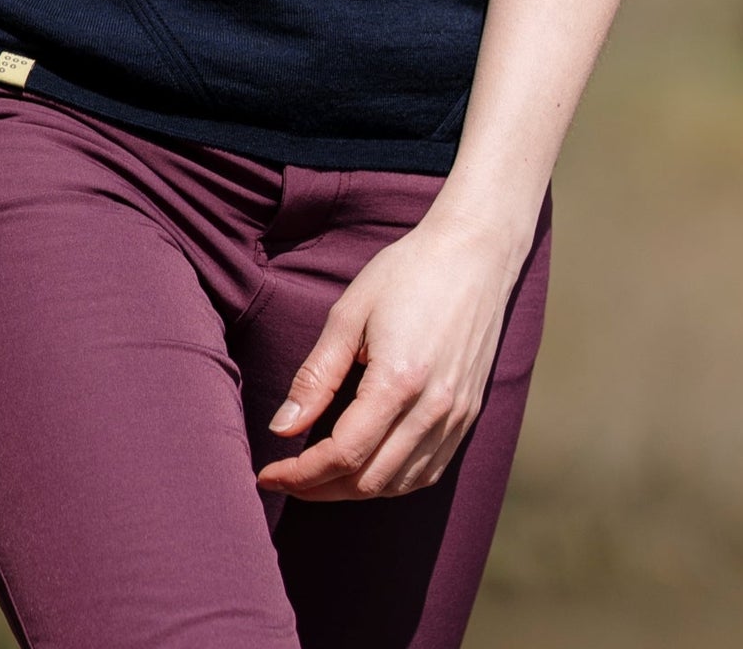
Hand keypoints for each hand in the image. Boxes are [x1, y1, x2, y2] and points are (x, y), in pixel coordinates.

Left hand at [254, 210, 526, 500]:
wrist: (474, 253)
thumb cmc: (407, 273)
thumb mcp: (349, 313)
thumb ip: (316, 376)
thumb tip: (281, 428)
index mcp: (399, 381)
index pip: (343, 454)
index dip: (300, 474)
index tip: (268, 474)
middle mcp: (433, 409)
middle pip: (368, 480)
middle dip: (320, 489)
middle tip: (287, 477)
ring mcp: (456, 416)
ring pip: (398, 484)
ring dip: (354, 490)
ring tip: (319, 476)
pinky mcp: (468, 415)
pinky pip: (428, 471)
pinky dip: (391, 482)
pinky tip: (367, 467)